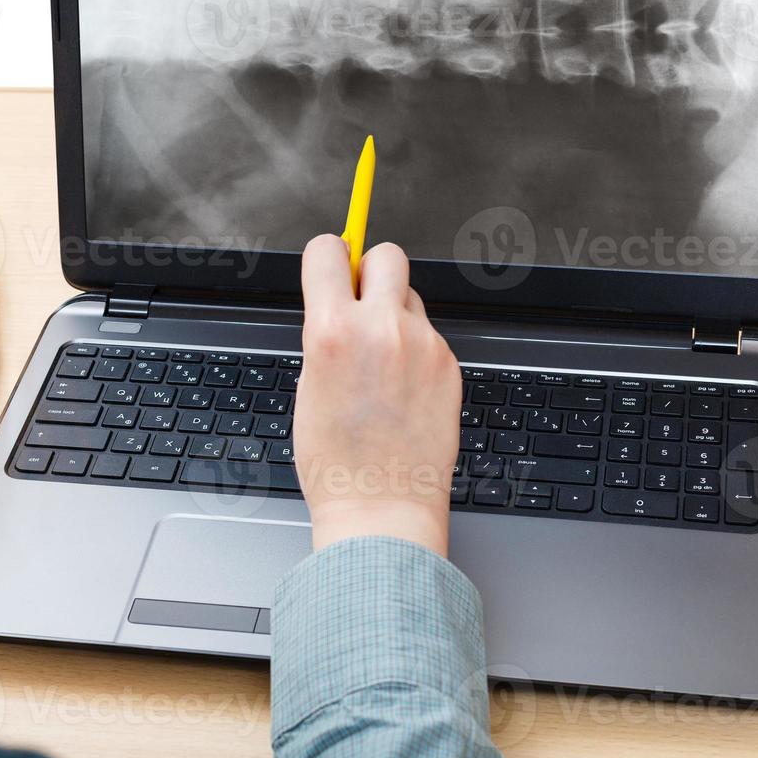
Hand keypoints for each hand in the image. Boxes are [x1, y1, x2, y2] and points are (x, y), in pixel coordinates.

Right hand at [293, 235, 461, 556]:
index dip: (327, 257)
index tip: (329, 268)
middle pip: (386, 255)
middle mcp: (382, 329)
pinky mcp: (449, 366)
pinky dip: (417, 352)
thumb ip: (324, 335)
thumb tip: (335, 305)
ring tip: (383, 364)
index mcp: (333, 331)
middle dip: (371, 270)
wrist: (382, 506)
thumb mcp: (308, 386)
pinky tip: (404, 390)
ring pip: (410, 298)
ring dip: (396, 316)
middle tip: (362, 301)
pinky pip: (430, 337)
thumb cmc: (337, 462)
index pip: (328, 250)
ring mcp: (422, 345)